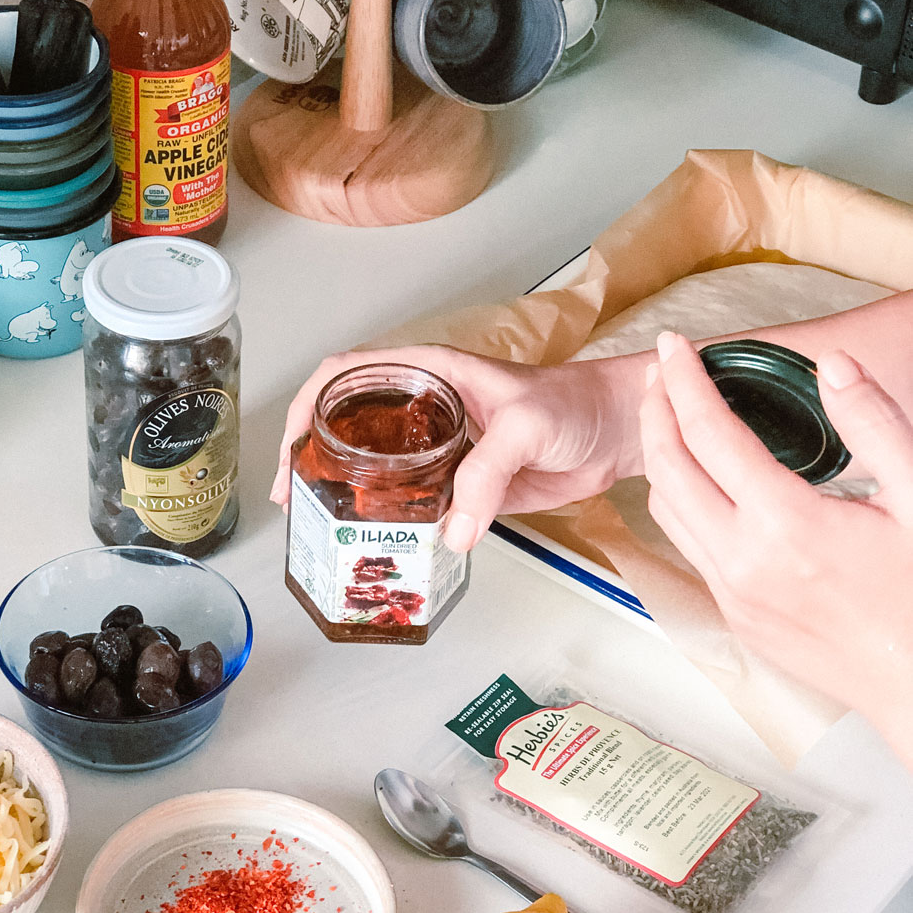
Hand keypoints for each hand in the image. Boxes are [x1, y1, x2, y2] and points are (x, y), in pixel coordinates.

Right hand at [270, 345, 643, 550]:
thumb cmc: (578, 403)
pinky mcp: (464, 485)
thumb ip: (488, 474)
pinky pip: (418, 502)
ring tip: (326, 524)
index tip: (293, 445)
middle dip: (315, 456)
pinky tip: (384, 540)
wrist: (619, 432)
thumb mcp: (527, 426)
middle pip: (351, 424)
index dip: (309, 404)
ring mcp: (442, 448)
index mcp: (429, 372)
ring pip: (380, 467)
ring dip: (352, 493)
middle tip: (298, 499)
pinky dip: (396, 521)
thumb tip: (453, 530)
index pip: (347, 374)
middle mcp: (425, 407)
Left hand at [641, 331, 912, 766]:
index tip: (675, 346)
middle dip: (656, 412)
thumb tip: (835, 367)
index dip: (684, 380)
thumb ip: (874, 425)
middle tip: (661, 374)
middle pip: (667, 469)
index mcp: (785, 525)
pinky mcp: (738, 620)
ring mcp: (735, 596)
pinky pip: (689, 549)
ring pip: (667, 512)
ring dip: (660, 458)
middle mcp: (743, 562)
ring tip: (672, 420)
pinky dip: (681, 503)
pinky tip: (702, 483)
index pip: (709, 432)